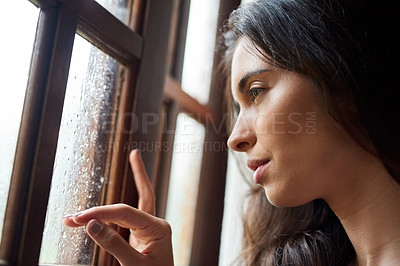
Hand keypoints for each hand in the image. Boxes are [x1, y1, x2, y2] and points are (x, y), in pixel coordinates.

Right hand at [63, 149, 173, 265]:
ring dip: (99, 214)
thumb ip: (115, 244)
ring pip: (121, 213)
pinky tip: (96, 213)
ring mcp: (147, 229)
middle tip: (71, 217)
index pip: (125, 213)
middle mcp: (154, 224)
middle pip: (123, 210)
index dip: (101, 213)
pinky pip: (124, 219)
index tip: (79, 219)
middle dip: (97, 211)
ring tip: (74, 218)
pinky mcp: (140, 235)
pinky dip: (107, 217)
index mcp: (158, 227)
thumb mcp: (135, 264)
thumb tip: (91, 224)